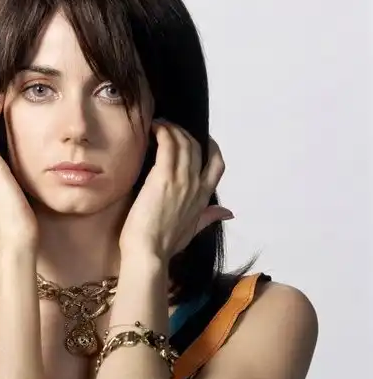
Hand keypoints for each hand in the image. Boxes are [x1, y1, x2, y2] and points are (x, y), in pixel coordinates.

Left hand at [118, 120, 232, 261]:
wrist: (149, 252)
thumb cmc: (166, 245)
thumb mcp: (193, 231)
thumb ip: (209, 217)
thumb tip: (228, 212)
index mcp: (204, 198)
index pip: (217, 165)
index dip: (210, 147)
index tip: (199, 139)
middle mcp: (196, 185)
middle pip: (197, 148)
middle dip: (184, 133)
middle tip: (168, 129)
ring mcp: (181, 179)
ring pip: (183, 142)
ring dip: (171, 129)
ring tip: (159, 126)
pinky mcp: (163, 176)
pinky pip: (168, 144)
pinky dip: (162, 132)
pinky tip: (153, 128)